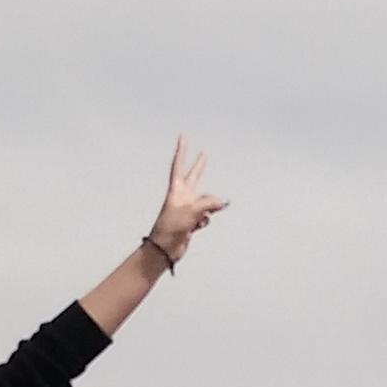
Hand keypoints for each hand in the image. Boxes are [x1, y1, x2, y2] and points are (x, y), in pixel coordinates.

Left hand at [143, 137, 228, 266]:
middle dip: (198, 166)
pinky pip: (205, 215)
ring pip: (204, 201)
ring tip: (207, 213)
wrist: (164, 249)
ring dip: (209, 205)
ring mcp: (187, 209)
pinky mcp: (191, 221)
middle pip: (193, 177)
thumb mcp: (191, 212)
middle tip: (203, 155)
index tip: (183, 138)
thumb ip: (208, 203)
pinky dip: (206, 219)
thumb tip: (223, 202)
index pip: (179, 166)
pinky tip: (199, 226)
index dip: (182, 151)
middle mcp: (182, 197)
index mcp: (176, 191)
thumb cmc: (171, 228)